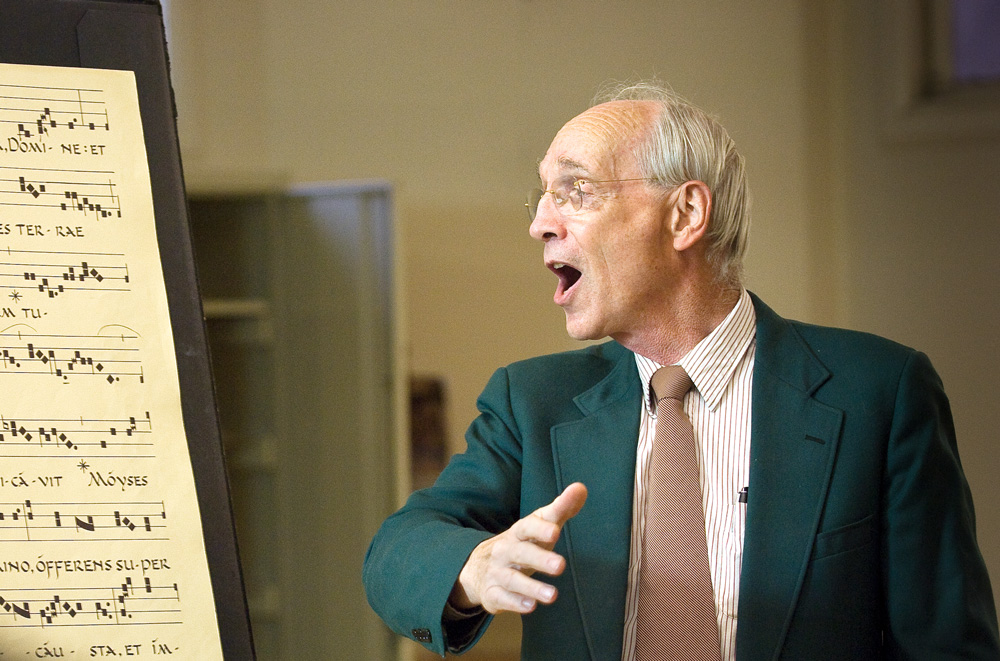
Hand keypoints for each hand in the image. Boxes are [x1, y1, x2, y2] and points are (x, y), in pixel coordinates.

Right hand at [450, 482, 587, 613]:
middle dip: (540, 559)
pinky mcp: (493, 594)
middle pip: (521, 553)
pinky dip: (515, 602)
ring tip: (552, 595)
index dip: (540, 528)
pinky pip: (502, 598)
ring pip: (512, 579)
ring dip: (532, 587)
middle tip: (560, 565)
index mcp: (518, 533)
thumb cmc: (521, 543)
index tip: (555, 531)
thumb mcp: (538, 526)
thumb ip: (560, 509)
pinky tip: (531, 606)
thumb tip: (580, 488)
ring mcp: (497, 573)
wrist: (479, 566)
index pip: (527, 527)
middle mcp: (505, 551)